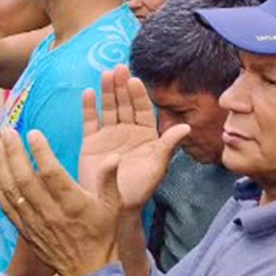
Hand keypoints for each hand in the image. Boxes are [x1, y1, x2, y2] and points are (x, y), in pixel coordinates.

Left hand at [0, 128, 121, 275]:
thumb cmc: (103, 236)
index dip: (40, 151)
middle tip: (6, 131)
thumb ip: (110, 180)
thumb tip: (113, 156)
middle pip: (25, 178)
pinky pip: (7, 208)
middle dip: (13, 152)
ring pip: (12, 191)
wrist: (88, 272)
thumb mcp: (114, 207)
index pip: (51, 172)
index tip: (33, 132)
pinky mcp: (26, 230)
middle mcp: (50, 211)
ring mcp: (34, 222)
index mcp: (73, 203)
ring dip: (1, 166)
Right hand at [77, 65, 189, 211]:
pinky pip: (90, 121)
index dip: (139, 94)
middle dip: (122, 87)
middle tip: (119, 69)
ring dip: (107, 92)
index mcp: (146, 134)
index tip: (135, 80)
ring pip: (109, 108)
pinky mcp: (91, 142)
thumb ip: (168, 146)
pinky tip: (89, 93)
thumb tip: (186, 127)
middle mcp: (128, 130)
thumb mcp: (156, 167)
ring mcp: (109, 134)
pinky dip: (89, 107)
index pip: (143, 109)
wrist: (114, 207)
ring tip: (105, 75)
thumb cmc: (139, 189)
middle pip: (125, 103)